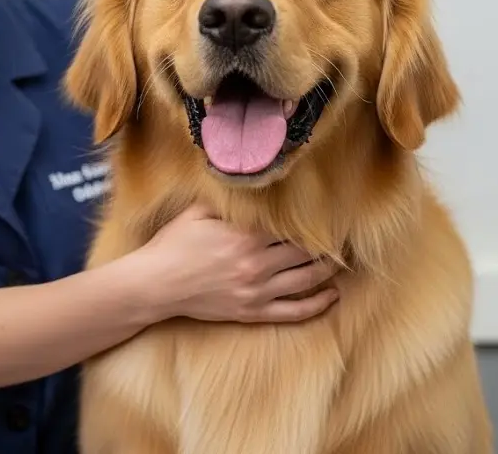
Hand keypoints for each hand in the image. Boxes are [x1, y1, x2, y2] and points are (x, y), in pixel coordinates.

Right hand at [132, 203, 339, 323]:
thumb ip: (227, 201)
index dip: (313, 221)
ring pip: (307, 280)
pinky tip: (333, 296)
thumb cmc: (172, 245)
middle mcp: (256, 263)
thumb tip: (250, 186)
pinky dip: (318, 305)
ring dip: (330, 270)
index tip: (329, 215)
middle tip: (343, 236)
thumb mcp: (197, 212)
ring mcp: (256, 291)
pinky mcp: (252, 312)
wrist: (155, 285)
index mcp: (245, 235)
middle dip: (327, 243)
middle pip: (306, 252)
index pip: (291, 226)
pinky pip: (294, 312)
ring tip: (342, 260)